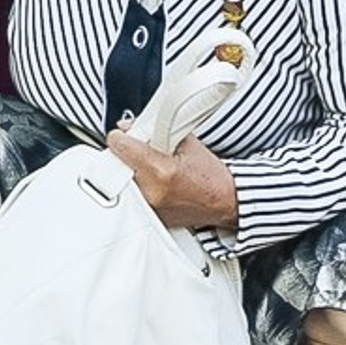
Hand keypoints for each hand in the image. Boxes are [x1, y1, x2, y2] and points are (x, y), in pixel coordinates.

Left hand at [101, 130, 238, 231]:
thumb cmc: (211, 175)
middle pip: (120, 165)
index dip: (119, 137)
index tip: (120, 135)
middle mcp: (153, 191)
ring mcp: (152, 207)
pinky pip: (135, 196)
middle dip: (126, 155)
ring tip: (151, 167)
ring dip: (131, 171)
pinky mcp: (153, 217)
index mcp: (162, 170)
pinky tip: (155, 181)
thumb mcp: (186, 142)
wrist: (226, 201)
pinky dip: (140, 186)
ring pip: (126, 181)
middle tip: (137, 150)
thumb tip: (129, 126)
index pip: (122, 147)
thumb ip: (155, 130)